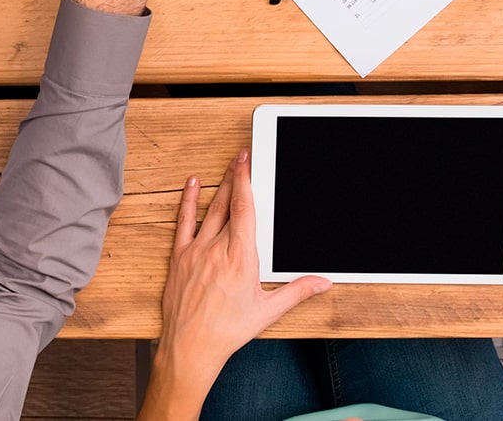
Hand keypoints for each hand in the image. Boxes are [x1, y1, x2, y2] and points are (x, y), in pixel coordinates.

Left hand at [161, 152, 330, 375]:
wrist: (191, 346)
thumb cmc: (227, 331)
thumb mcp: (267, 311)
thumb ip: (297, 292)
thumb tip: (323, 283)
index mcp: (241, 258)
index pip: (245, 209)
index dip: (246, 181)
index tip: (248, 162)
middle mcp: (217, 249)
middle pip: (228, 203)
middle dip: (236, 177)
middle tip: (241, 156)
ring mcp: (196, 251)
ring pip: (209, 209)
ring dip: (219, 186)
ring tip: (227, 167)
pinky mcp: (179, 257)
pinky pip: (184, 222)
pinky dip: (187, 201)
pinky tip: (192, 185)